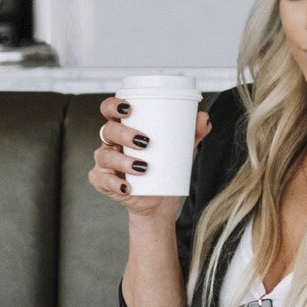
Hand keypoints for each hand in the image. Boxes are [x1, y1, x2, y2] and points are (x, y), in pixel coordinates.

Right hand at [87, 95, 210, 220]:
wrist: (159, 201)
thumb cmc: (164, 168)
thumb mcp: (180, 149)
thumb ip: (192, 133)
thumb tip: (204, 118)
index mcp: (123, 127)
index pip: (109, 110)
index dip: (113, 105)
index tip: (128, 107)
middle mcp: (111, 142)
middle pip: (108, 130)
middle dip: (124, 133)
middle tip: (145, 140)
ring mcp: (105, 162)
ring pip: (106, 156)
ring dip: (123, 160)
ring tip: (143, 166)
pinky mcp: (104, 182)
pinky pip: (103, 181)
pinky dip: (115, 184)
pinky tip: (127, 187)